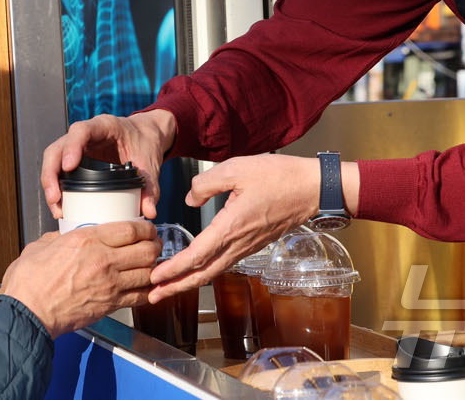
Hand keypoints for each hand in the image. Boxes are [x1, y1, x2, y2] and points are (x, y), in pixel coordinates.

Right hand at [0, 220, 160, 337]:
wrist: (27, 312)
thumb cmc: (29, 282)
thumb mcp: (41, 246)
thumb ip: (57, 239)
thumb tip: (61, 238)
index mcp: (86, 239)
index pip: (130, 229)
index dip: (145, 227)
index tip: (147, 228)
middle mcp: (103, 259)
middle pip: (146, 249)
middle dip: (154, 245)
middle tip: (153, 244)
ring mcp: (109, 284)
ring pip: (147, 272)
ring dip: (153, 267)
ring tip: (151, 265)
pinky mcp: (109, 305)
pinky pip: (140, 296)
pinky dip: (148, 291)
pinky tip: (146, 287)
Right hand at [41, 109, 176, 218]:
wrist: (145, 136)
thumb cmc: (144, 142)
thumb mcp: (150, 162)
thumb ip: (151, 186)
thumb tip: (149, 211)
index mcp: (104, 126)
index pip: (81, 130)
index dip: (72, 147)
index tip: (69, 167)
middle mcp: (85, 134)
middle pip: (58, 147)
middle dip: (51, 173)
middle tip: (55, 197)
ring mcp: (78, 146)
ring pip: (53, 159)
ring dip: (50, 183)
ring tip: (56, 207)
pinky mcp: (76, 159)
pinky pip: (59, 170)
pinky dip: (57, 187)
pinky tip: (60, 205)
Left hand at [148, 154, 318, 302]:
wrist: (312, 188)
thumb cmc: (280, 177)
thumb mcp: (237, 168)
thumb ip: (206, 183)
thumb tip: (191, 198)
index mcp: (231, 226)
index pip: (196, 255)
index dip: (173, 269)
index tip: (155, 276)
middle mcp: (238, 243)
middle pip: (202, 273)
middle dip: (176, 286)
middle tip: (153, 295)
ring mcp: (247, 246)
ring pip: (214, 271)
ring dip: (189, 281)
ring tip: (169, 287)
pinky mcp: (253, 244)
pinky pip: (225, 263)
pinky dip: (205, 271)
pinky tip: (197, 269)